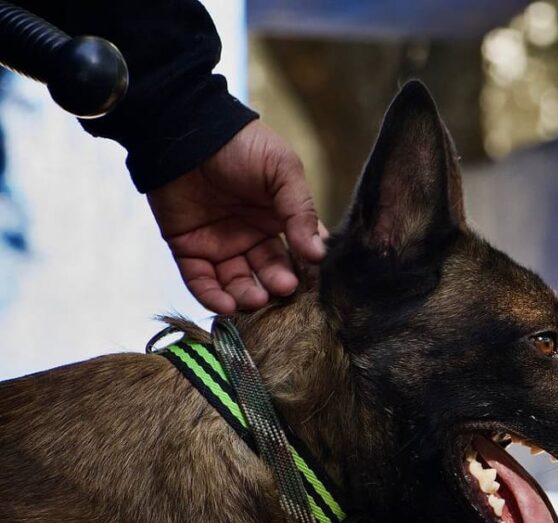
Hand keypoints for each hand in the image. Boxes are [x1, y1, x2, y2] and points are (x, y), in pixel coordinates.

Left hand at [147, 120, 325, 313]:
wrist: (186, 130)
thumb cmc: (242, 145)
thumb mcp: (283, 171)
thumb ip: (302, 211)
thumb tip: (318, 254)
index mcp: (278, 218)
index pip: (299, 252)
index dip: (308, 268)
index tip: (315, 282)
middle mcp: (252, 235)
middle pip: (269, 272)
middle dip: (278, 284)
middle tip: (284, 289)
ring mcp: (220, 244)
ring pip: (237, 283)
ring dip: (248, 296)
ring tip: (257, 299)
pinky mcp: (189, 249)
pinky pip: (201, 281)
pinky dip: (213, 297)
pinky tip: (227, 305)